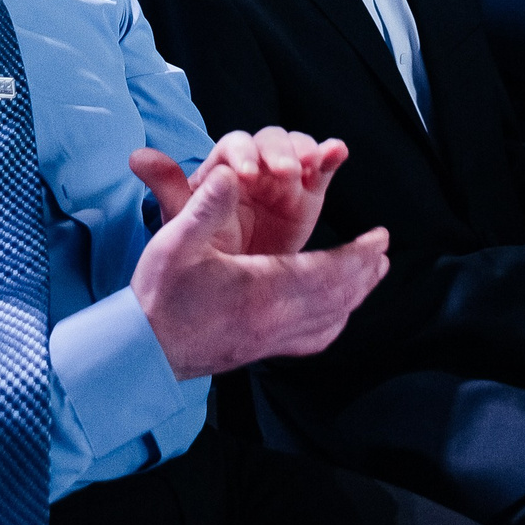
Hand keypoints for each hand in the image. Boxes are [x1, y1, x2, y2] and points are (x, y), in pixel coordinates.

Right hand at [128, 158, 389, 380]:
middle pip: (337, 296)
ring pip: (331, 319)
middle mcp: (273, 320)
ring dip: (356, 294)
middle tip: (383, 251)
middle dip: (365, 271)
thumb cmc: (158, 293)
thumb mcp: (173, 241)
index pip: (326, 271)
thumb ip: (205, 205)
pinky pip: (313, 340)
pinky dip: (335, 322)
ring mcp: (270, 341)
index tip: (380, 238)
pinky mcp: (262, 352)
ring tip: (373, 274)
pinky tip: (339, 313)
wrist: (141, 351)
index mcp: (259, 289)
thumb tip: (233, 172)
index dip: (357, 255)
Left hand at [134, 129, 342, 258]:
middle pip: (271, 141)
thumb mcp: (183, 222)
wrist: (230, 284)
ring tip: (313, 163)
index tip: (246, 175)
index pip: (234, 147)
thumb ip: (169, 188)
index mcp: (223, 168)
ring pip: (299, 149)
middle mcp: (256, 164)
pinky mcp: (310, 193)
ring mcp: (285, 177)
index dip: (243, 155)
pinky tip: (337, 152)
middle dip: (279, 152)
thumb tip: (137, 156)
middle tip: (285, 172)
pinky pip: (322, 169)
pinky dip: (331, 155)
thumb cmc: (204, 248)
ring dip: (307, 150)